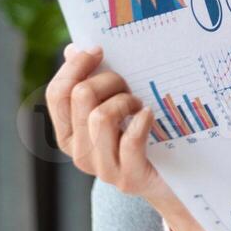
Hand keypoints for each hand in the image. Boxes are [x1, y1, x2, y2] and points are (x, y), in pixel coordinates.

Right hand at [45, 43, 204, 230]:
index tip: (98, 50)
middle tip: (129, 84)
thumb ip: (92, 82)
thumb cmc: (144, 135)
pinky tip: (150, 115)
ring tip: (140, 104)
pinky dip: (142, 122)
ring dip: (126, 101)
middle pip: (80, 98)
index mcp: (69, 133)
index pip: (56, 94)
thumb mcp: (116, 108)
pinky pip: (129, 141)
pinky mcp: (128, 178)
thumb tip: (73, 49)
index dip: (75, 67)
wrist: (173, 180)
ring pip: (100, 117)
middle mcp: (79, 152)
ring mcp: (102, 169)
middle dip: (109, 80)